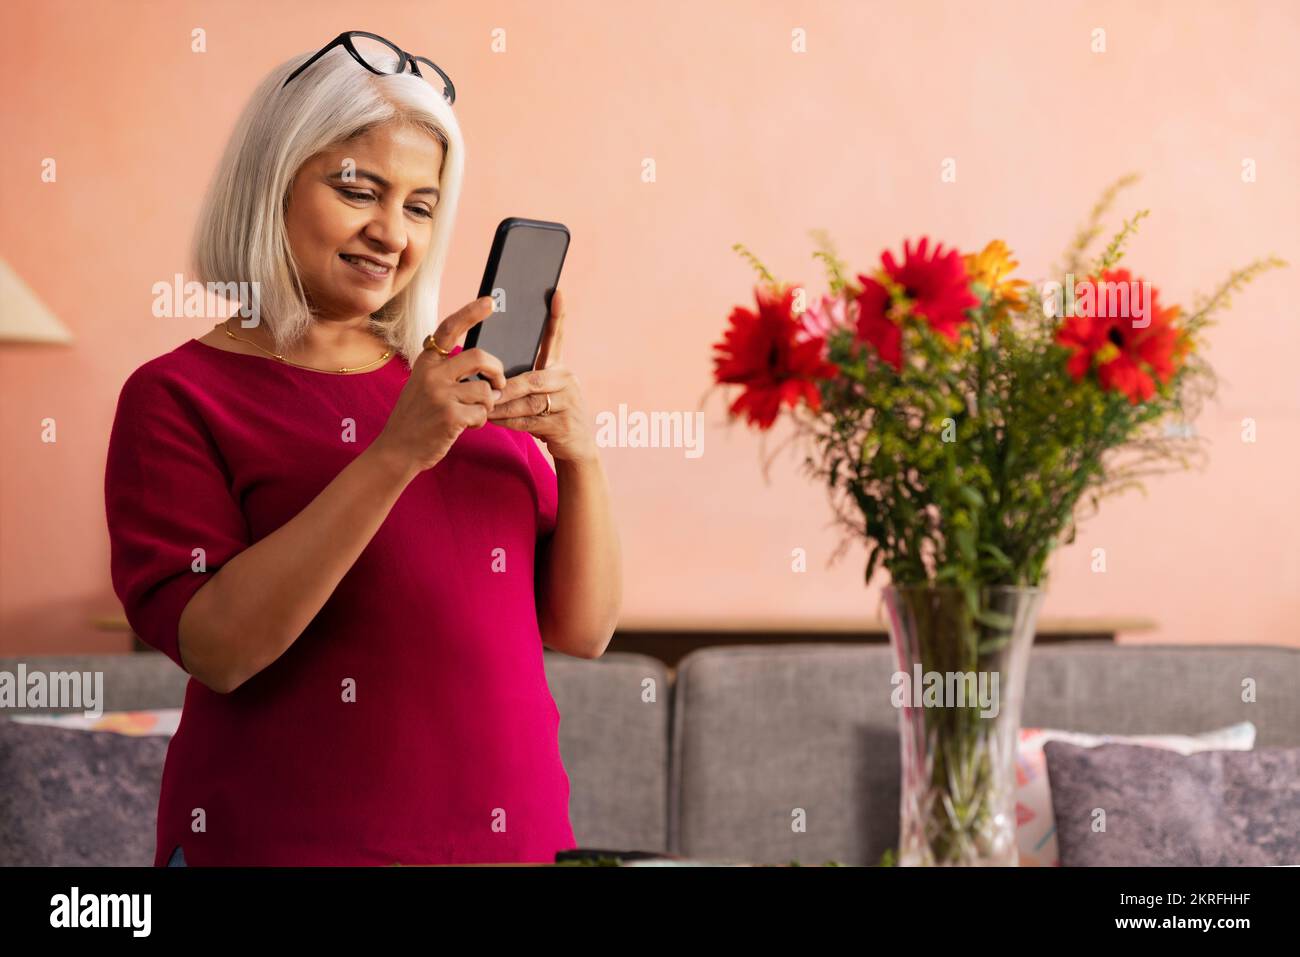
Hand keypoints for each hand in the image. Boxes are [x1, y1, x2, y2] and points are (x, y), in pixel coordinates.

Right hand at [371, 296, 506, 474]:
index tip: (489, 302)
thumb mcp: (423, 386)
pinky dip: (480, 421)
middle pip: (480, 357)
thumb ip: (446, 372)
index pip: (449, 329)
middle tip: (497, 383)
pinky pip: (483, 412)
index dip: (470, 313)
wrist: (397, 450)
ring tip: (472, 413)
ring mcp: (441, 394)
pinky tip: (465, 426)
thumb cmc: (416, 418)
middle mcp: (432, 374)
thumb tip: (485, 367)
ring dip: (486, 405)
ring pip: (485, 390)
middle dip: (497, 371)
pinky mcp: (450, 415)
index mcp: (426, 362)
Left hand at [486, 288, 596, 463]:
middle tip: (485, 387)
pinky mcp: (564, 424)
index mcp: (559, 368)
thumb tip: (491, 368)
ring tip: (483, 406)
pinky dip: (509, 422)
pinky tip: (493, 420)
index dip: (558, 317)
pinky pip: (529, 421)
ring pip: (529, 401)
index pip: (557, 339)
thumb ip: (524, 379)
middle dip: (506, 385)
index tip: (557, 293)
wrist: (577, 446)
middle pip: (533, 378)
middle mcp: (567, 381)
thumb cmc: (551, 415)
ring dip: (503, 406)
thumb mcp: (542, 392)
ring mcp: (569, 403)